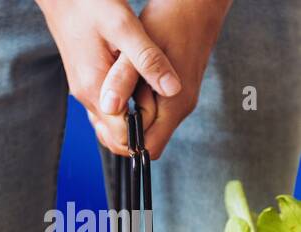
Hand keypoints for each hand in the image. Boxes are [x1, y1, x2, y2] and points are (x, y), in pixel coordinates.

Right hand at [36, 0, 182, 155]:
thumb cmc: (91, 6)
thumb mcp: (125, 27)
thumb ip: (147, 60)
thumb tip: (172, 89)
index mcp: (95, 88)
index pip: (120, 135)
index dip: (144, 134)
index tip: (165, 120)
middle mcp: (86, 95)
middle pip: (113, 136)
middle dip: (139, 133)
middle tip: (164, 115)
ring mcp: (83, 90)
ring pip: (108, 124)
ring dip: (132, 122)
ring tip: (155, 104)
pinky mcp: (86, 81)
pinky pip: (105, 108)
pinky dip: (123, 109)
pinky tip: (139, 93)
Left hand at [120, 0, 232, 158]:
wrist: (195, 5)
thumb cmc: (169, 22)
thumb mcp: (137, 51)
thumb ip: (123, 82)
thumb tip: (108, 109)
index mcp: (174, 106)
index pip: (146, 149)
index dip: (122, 142)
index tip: (105, 121)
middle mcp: (179, 108)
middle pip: (144, 142)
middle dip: (121, 131)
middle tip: (106, 105)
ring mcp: (178, 101)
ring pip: (145, 126)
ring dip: (125, 116)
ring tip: (113, 93)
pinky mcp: (173, 92)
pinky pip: (149, 111)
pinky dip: (132, 104)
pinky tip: (122, 86)